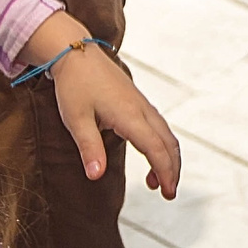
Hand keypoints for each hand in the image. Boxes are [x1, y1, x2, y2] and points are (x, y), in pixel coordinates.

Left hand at [51, 39, 183, 196]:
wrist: (76, 53)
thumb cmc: (74, 85)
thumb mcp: (76, 120)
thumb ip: (89, 148)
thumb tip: (96, 177)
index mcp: (129, 115)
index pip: (155, 148)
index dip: (164, 171)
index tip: (167, 192)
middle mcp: (141, 109)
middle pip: (168, 142)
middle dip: (173, 169)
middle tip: (168, 194)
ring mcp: (141, 104)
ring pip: (166, 134)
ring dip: (168, 158)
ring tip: (158, 182)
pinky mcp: (137, 102)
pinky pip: (158, 127)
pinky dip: (161, 146)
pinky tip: (149, 156)